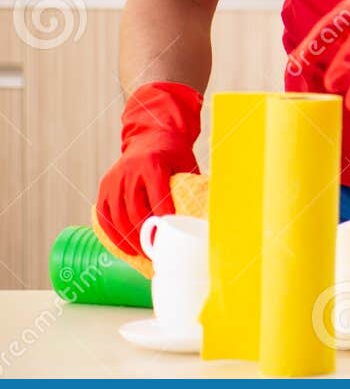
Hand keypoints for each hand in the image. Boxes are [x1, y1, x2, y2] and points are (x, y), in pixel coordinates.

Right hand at [93, 82, 202, 256]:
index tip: (170, 236)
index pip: (157, 196)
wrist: (151, 135)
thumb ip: (192, 185)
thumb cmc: (173, 153)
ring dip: (128, 238)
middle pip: (134, 210)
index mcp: (152, 164)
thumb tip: (207, 212)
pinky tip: (122, 245)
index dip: (163, 218)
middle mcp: (130, 171)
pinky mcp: (105, 186)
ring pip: (117, 215)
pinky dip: (112, 232)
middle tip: (156, 251)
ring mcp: (114, 179)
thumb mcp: (186, 163)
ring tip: (141, 253)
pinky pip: (103, 214)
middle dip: (145, 234)